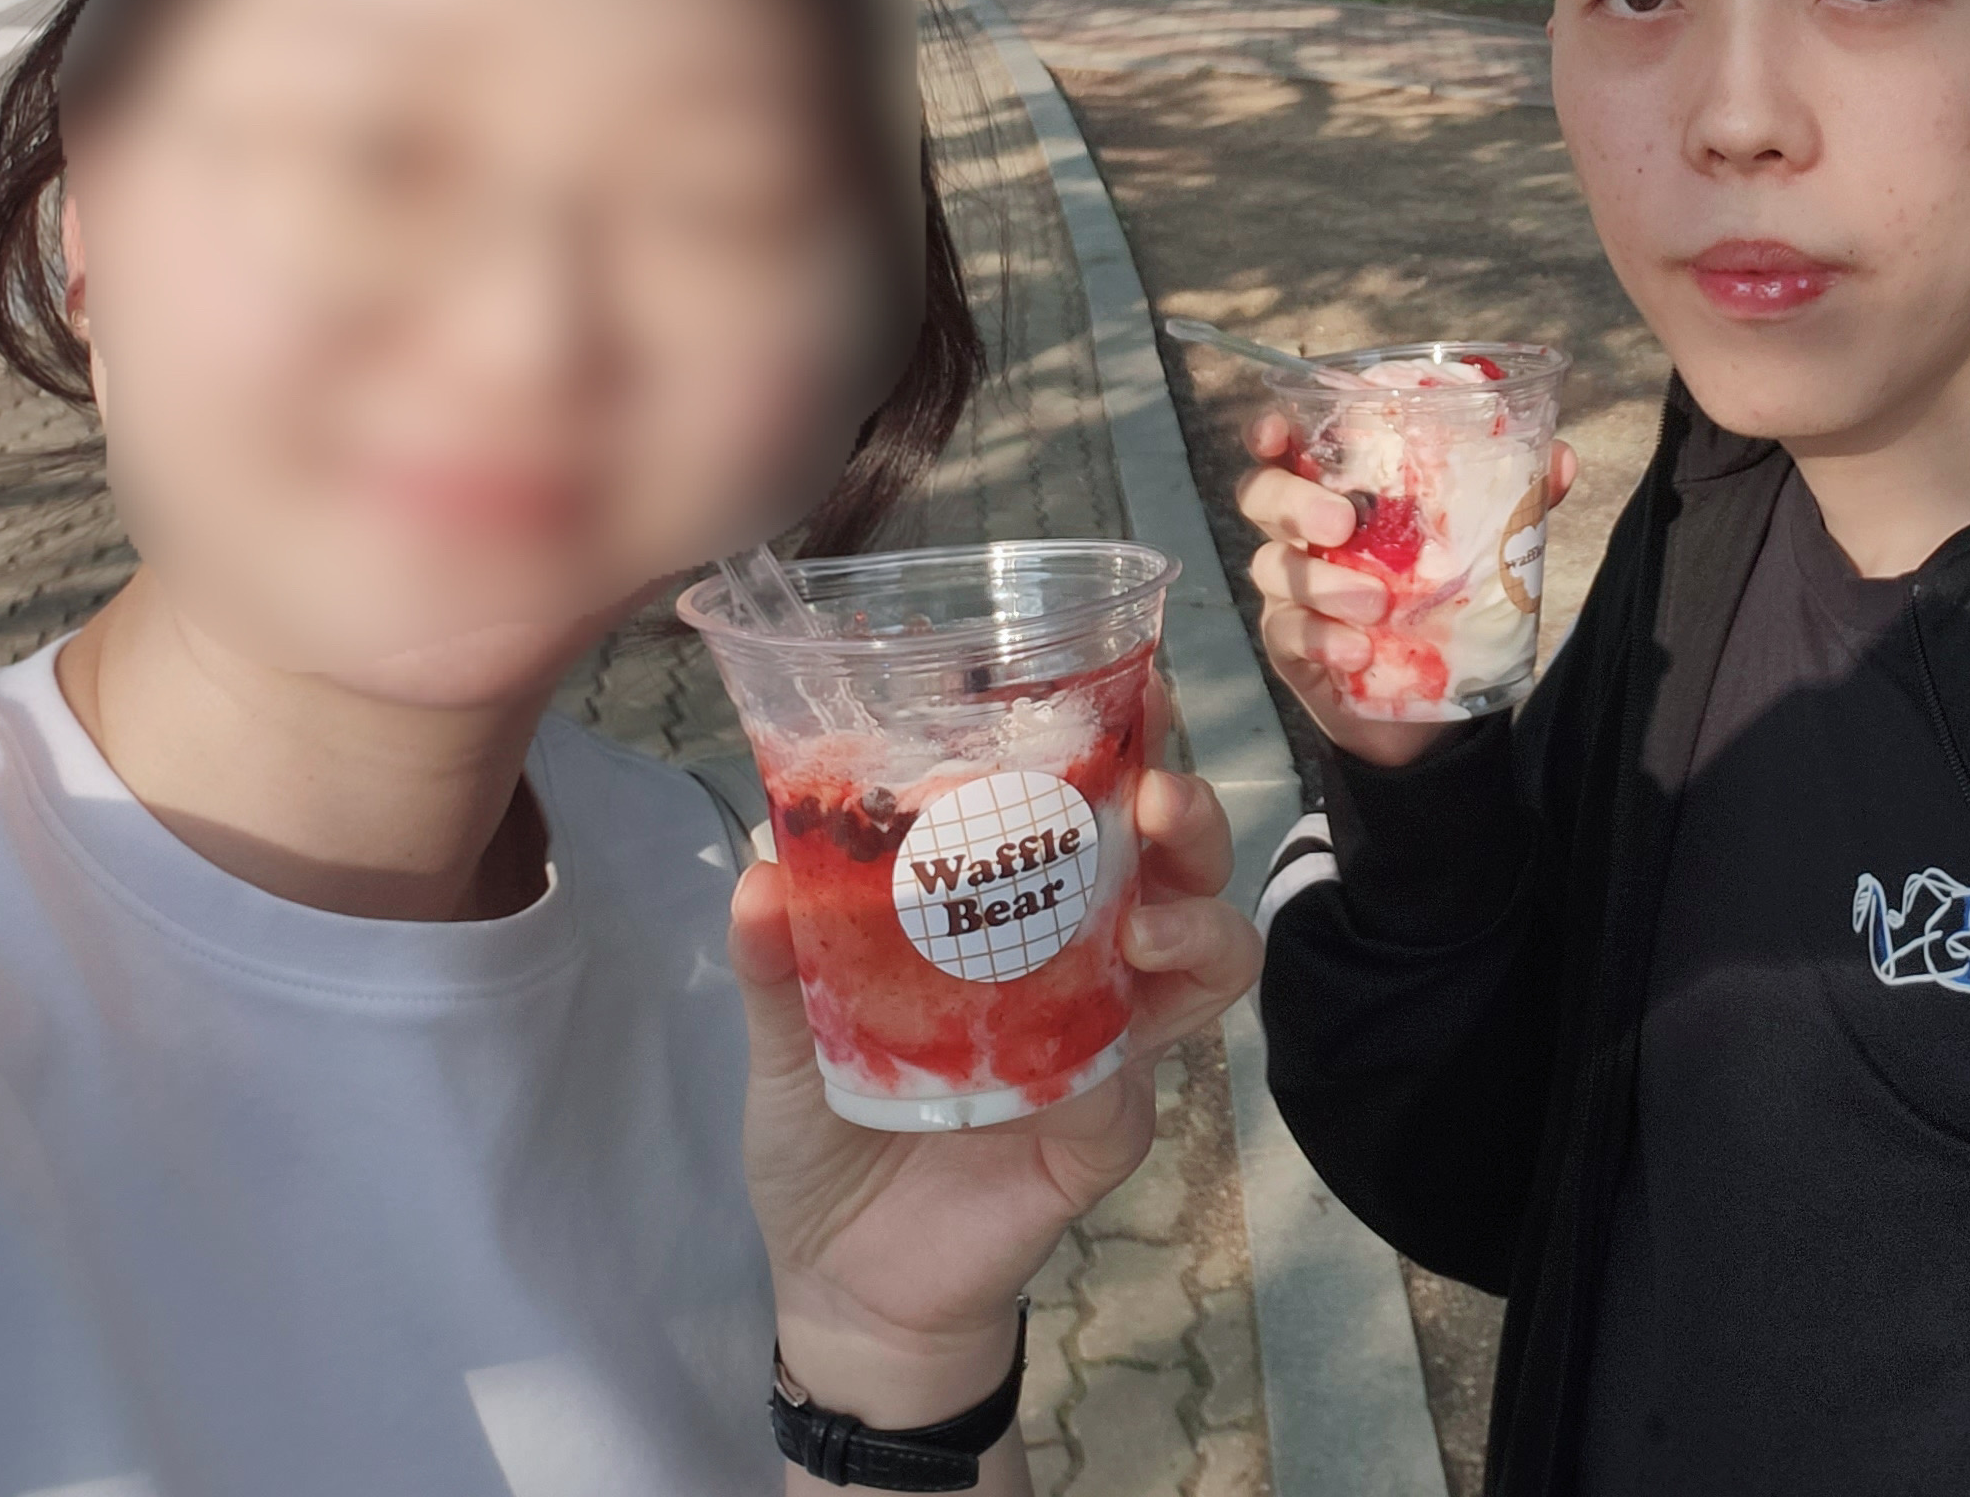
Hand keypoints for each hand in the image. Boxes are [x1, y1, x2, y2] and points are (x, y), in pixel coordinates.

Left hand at [735, 714, 1259, 1429]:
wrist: (836, 1279)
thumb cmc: (827, 1136)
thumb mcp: (784, 1038)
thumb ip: (773, 963)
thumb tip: (758, 871)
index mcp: (1022, 916)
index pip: (1095, 808)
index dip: (1131, 743)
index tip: (1136, 689)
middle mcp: (1087, 966)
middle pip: (1183, 865)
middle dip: (1188, 813)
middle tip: (1152, 794)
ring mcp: (1108, 1050)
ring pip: (1211, 962)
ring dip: (1194, 926)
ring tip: (1145, 926)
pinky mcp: (1102, 1136)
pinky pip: (1136, 1088)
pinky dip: (1115, 1066)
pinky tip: (1080, 1068)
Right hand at [1236, 411, 1577, 769]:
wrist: (1431, 698)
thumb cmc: (1440, 596)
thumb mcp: (1480, 547)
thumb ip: (1516, 503)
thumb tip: (1563, 458)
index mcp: (1334, 490)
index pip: (1282, 449)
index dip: (1268, 433)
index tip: (1276, 433)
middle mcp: (1299, 533)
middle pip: (1261, 496)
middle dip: (1295, 502)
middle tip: (1344, 523)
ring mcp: (1288, 592)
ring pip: (1273, 567)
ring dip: (1322, 582)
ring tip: (1376, 604)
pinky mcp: (1290, 647)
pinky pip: (1288, 634)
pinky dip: (1322, 638)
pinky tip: (1357, 650)